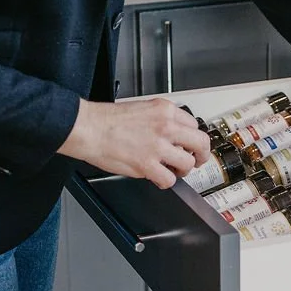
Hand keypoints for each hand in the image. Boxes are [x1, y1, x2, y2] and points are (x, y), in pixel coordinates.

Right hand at [58, 97, 210, 187]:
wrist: (88, 128)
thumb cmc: (106, 120)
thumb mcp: (141, 108)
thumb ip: (160, 120)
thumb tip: (172, 134)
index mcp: (164, 110)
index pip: (193, 124)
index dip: (192, 137)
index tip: (191, 143)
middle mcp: (165, 126)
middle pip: (201, 143)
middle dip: (202, 155)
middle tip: (198, 160)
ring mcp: (158, 146)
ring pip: (188, 163)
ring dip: (183, 169)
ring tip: (174, 170)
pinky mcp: (147, 164)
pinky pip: (169, 179)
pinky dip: (167, 182)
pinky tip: (160, 178)